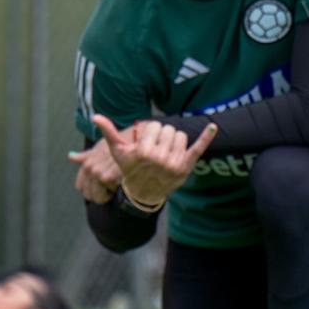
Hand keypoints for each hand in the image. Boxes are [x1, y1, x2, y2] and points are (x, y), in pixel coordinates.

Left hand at [68, 140, 121, 203]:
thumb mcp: (99, 148)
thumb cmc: (118, 144)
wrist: (133, 141)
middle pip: (88, 194)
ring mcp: (97, 173)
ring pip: (98, 196)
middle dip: (99, 195)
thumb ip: (85, 156)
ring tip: (116, 183)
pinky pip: (109, 193)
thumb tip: (70, 156)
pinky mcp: (107, 178)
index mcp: (86, 163)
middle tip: (110, 188)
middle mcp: (89, 168)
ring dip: (107, 194)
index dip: (90, 190)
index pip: (80, 187)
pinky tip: (121, 181)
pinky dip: (115, 190)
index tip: (100, 188)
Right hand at [92, 115, 216, 208]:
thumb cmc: (130, 168)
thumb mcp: (119, 152)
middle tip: (156, 149)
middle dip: (162, 136)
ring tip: (165, 152)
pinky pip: (198, 148)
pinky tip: (213, 127)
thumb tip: (95, 116)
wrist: (143, 192)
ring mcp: (174, 163)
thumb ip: (109, 132)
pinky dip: (206, 137)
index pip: (155, 127)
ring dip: (174, 141)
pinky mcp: (186, 166)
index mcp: (144, 151)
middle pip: (169, 130)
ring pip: (181, 137)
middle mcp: (160, 157)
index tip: (146, 143)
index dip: (151, 133)